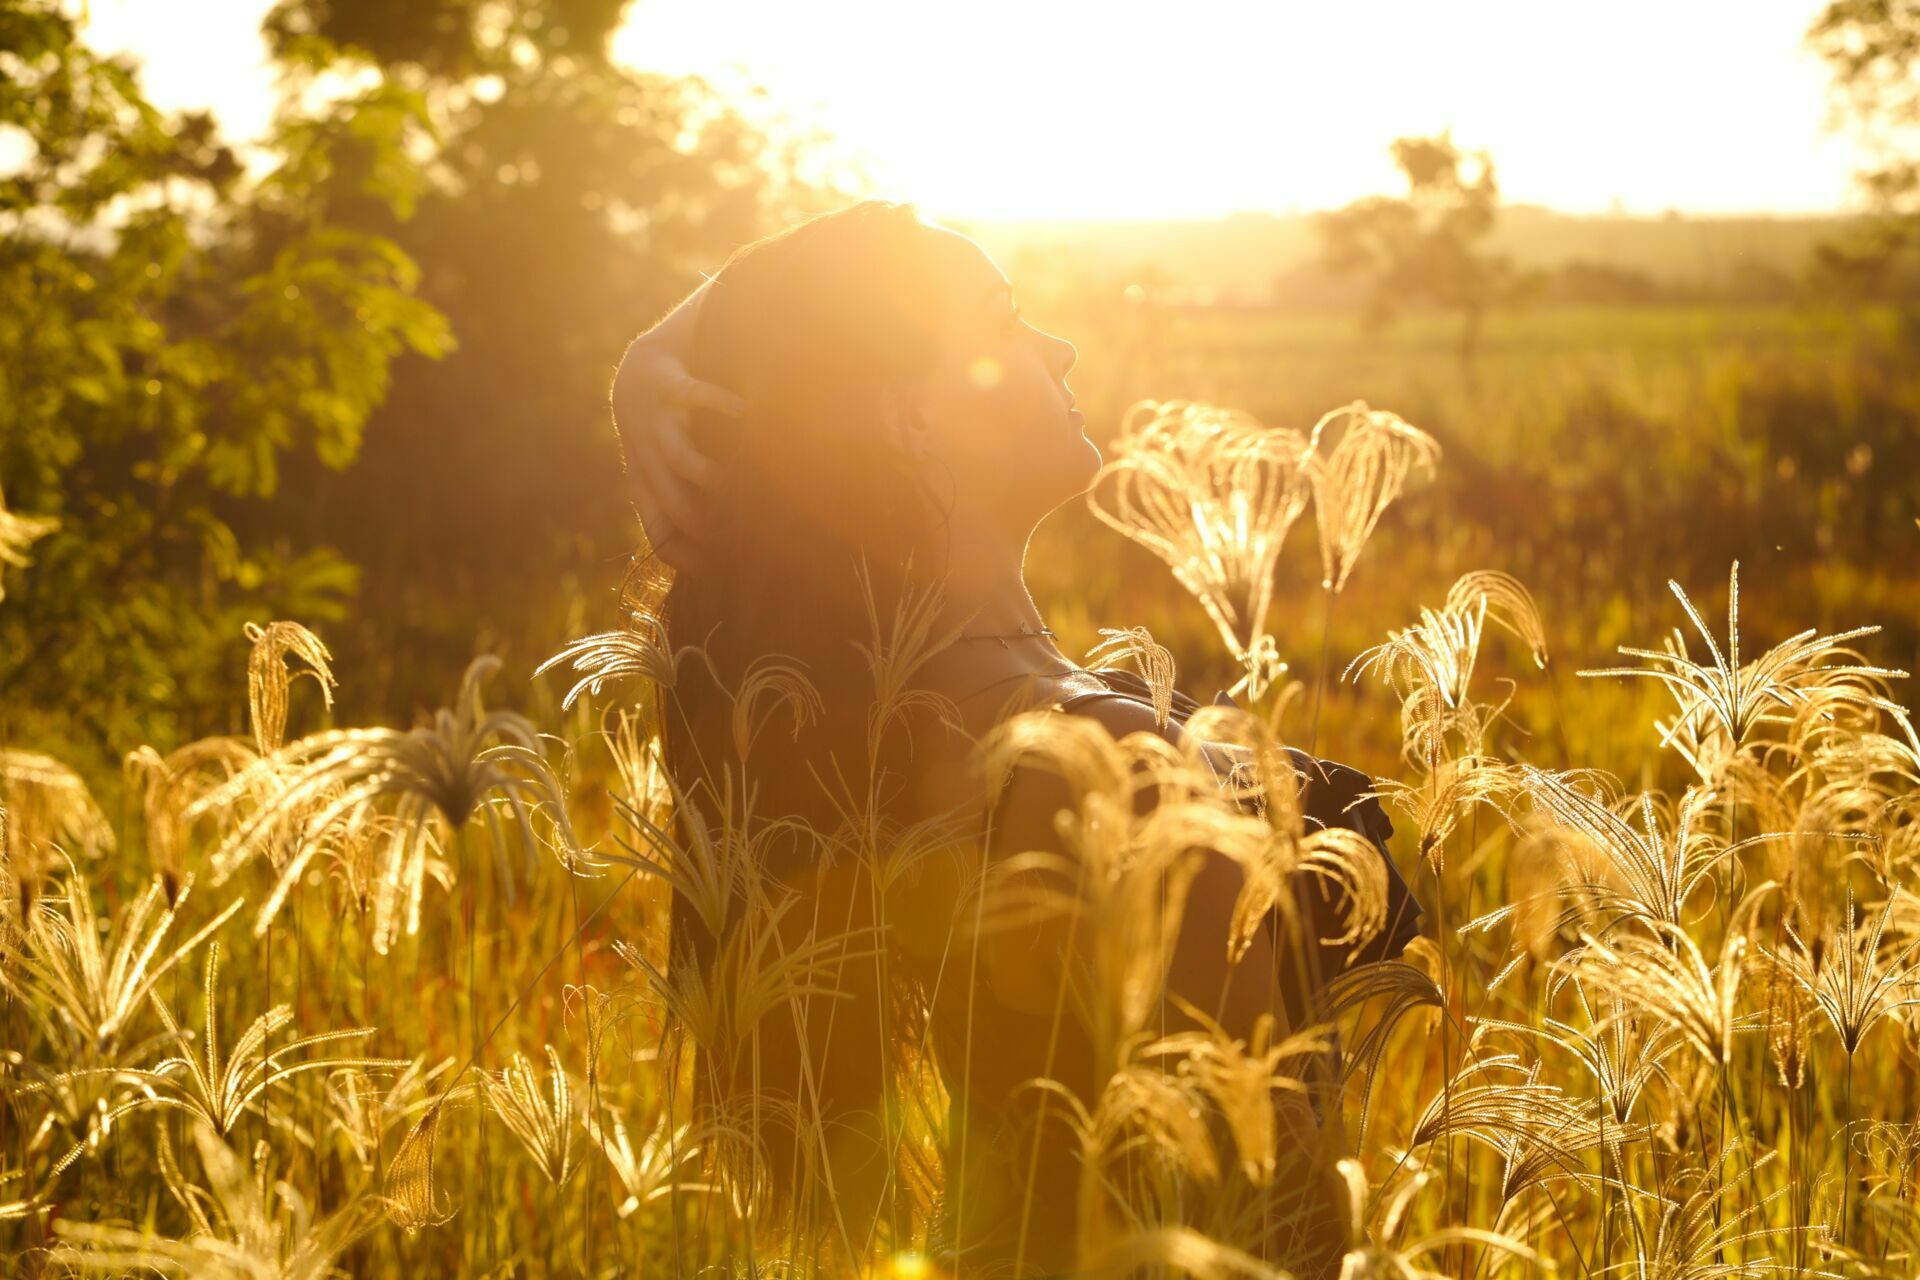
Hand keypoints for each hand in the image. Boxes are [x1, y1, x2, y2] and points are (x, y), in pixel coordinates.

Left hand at [611, 336, 746, 571]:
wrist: (637, 377)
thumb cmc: (662, 436)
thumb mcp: (666, 475)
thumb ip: (690, 507)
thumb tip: (723, 554)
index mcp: (645, 485)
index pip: (661, 534)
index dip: (690, 557)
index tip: (722, 568)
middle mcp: (648, 458)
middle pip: (675, 506)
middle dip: (709, 526)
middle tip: (744, 534)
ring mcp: (658, 423)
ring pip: (680, 459)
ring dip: (712, 475)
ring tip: (740, 482)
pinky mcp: (669, 387)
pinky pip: (694, 397)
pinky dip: (720, 402)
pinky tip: (745, 412)